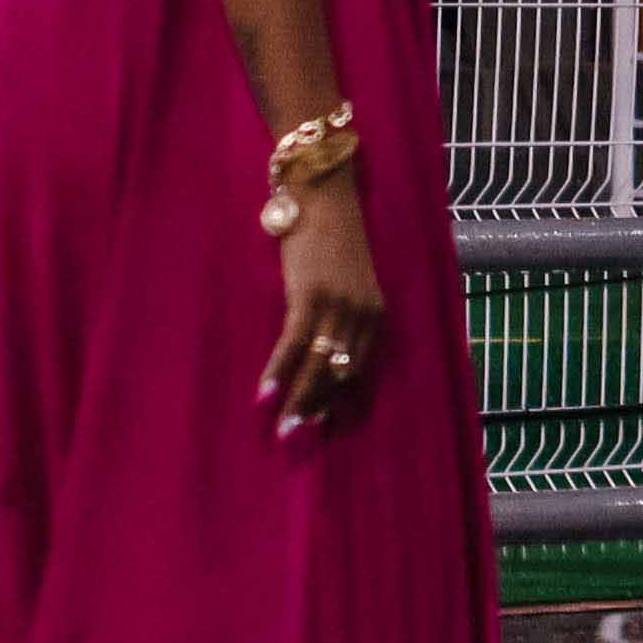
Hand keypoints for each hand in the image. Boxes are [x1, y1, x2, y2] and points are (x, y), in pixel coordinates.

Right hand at [260, 195, 384, 434]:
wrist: (324, 199)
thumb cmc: (330, 244)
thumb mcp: (348, 286)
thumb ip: (341, 320)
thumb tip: (320, 361)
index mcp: (377, 316)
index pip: (363, 372)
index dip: (344, 405)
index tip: (329, 434)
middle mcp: (365, 314)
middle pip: (343, 375)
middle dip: (321, 412)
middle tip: (300, 444)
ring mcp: (340, 305)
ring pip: (321, 365)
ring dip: (300, 402)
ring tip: (283, 433)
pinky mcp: (312, 295)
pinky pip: (295, 344)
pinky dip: (279, 372)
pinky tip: (265, 397)